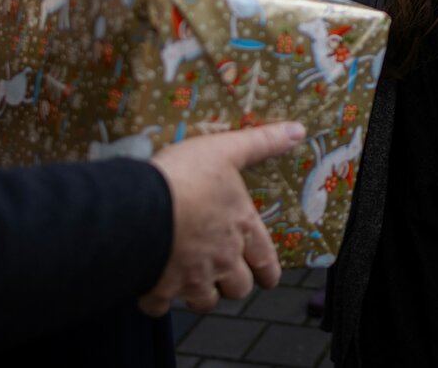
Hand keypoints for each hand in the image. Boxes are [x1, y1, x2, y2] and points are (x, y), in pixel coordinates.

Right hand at [140, 120, 306, 315]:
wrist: (140, 208)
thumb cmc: (187, 177)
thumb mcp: (227, 150)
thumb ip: (262, 142)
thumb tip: (297, 131)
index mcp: (241, 229)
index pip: (265, 260)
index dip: (268, 271)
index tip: (268, 277)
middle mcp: (222, 259)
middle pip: (238, 287)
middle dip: (234, 283)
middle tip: (226, 273)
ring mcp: (191, 278)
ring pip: (205, 301)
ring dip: (201, 294)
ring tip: (192, 280)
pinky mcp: (159, 289)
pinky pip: (161, 305)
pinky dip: (158, 300)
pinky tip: (153, 286)